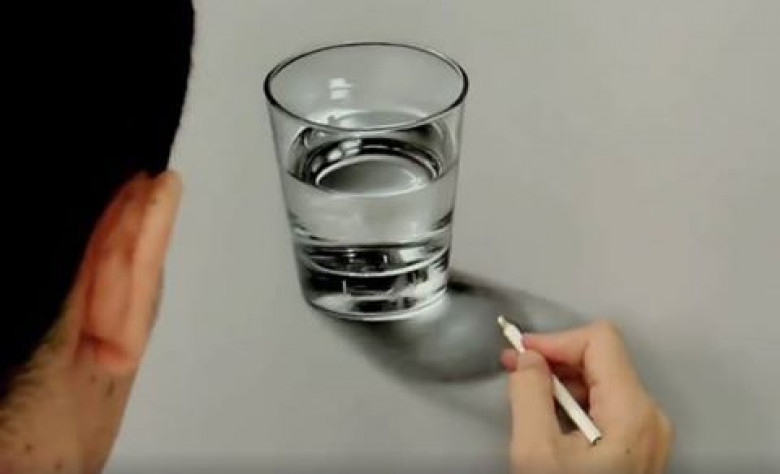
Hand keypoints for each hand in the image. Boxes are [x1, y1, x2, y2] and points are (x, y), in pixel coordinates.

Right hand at [501, 321, 672, 472]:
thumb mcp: (536, 452)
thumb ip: (528, 395)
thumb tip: (527, 360)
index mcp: (632, 412)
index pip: (598, 340)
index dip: (554, 340)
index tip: (521, 351)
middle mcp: (649, 418)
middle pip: (601, 359)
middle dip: (554, 360)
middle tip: (515, 369)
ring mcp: (646, 433)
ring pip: (601, 381)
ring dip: (561, 383)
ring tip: (528, 399)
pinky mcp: (637, 446)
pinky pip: (605, 406)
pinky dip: (573, 403)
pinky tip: (549, 420)